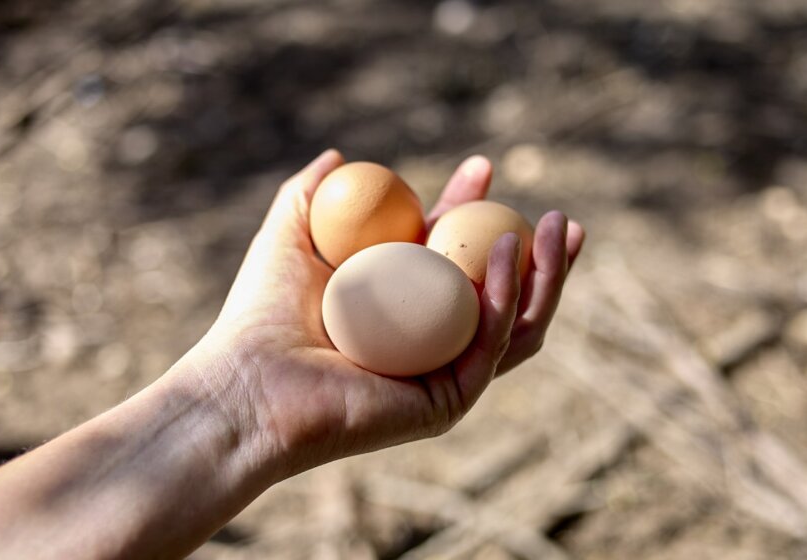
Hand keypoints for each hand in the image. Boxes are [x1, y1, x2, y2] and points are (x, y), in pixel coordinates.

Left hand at [202, 150, 583, 474]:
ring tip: (557, 228)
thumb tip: (339, 156)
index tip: (482, 167)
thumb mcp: (288, 236)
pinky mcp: (447, 400)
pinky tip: (507, 252)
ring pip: (515, 324)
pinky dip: (506, 297)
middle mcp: (429, 342)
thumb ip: (310, 195)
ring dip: (544, 275)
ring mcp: (442, 374)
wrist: (246, 384)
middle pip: (502, 297)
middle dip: (541, 257)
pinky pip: (490, 344)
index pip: (453, 257)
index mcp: (402, 307)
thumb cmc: (260, 315)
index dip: (472, 211)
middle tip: (560, 218)